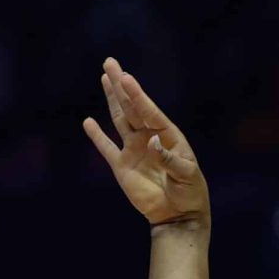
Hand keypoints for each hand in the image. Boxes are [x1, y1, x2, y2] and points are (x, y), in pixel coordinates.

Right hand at [82, 57, 210, 227]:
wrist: (178, 215)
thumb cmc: (189, 192)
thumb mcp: (186, 175)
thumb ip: (168, 159)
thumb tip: (151, 142)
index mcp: (167, 135)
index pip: (149, 110)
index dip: (137, 94)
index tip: (126, 77)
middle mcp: (149, 137)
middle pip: (131, 107)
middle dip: (121, 86)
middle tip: (109, 62)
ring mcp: (134, 150)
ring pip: (119, 120)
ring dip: (111, 100)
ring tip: (105, 77)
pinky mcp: (122, 167)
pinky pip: (107, 148)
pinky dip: (97, 136)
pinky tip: (89, 122)